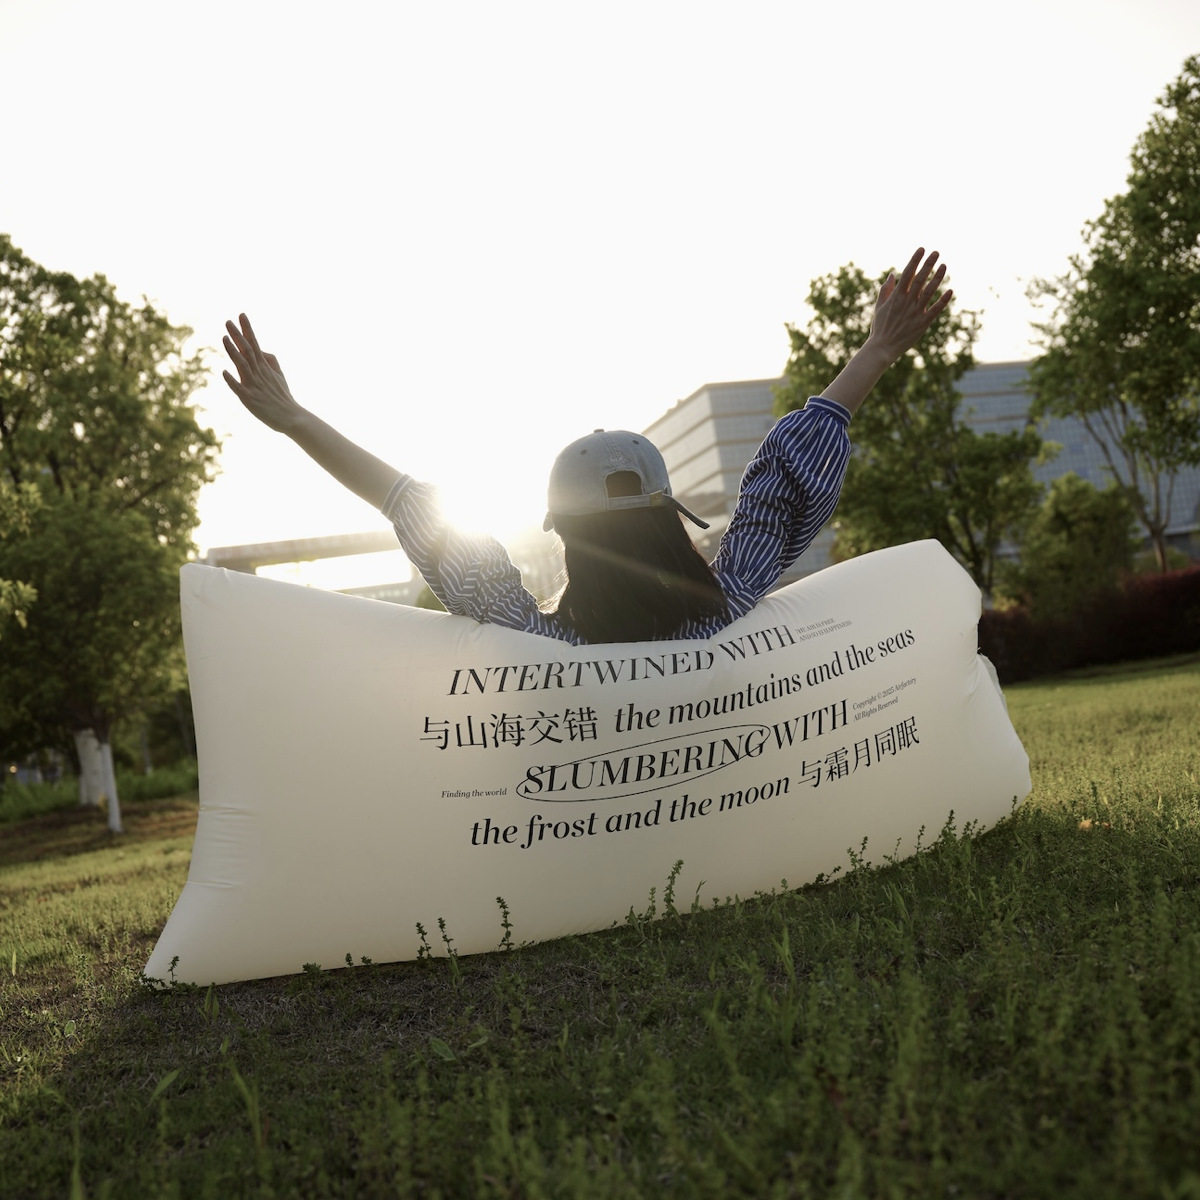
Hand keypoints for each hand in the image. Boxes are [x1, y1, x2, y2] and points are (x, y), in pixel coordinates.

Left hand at [222, 314, 305, 432]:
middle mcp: (259, 373)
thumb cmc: (283, 397)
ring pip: (243, 366)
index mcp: (265, 367)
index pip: (254, 344)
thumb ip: (270, 360)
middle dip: (237, 336)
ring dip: (233, 352)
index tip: (241, 315)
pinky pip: (239, 389)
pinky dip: (232, 380)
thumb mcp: (279, 375)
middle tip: (228, 322)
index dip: (247, 329)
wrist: (292, 417)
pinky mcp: (250, 399)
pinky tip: (224, 372)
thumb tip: (260, 348)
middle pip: (247, 351)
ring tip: (225, 338)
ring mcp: (254, 386)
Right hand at [868, 248, 952, 362]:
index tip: (922, 249)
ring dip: (937, 278)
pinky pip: (935, 310)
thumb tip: (893, 274)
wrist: (882, 348)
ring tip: (944, 266)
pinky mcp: (923, 323)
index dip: (915, 260)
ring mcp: (915, 312)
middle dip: (928, 264)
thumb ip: (886, 290)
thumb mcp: (879, 307)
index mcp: (896, 297)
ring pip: (929, 291)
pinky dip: (943, 301)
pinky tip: (951, 291)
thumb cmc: (880, 327)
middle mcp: (906, 302)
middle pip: (920, 279)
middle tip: (936, 252)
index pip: (907, 273)